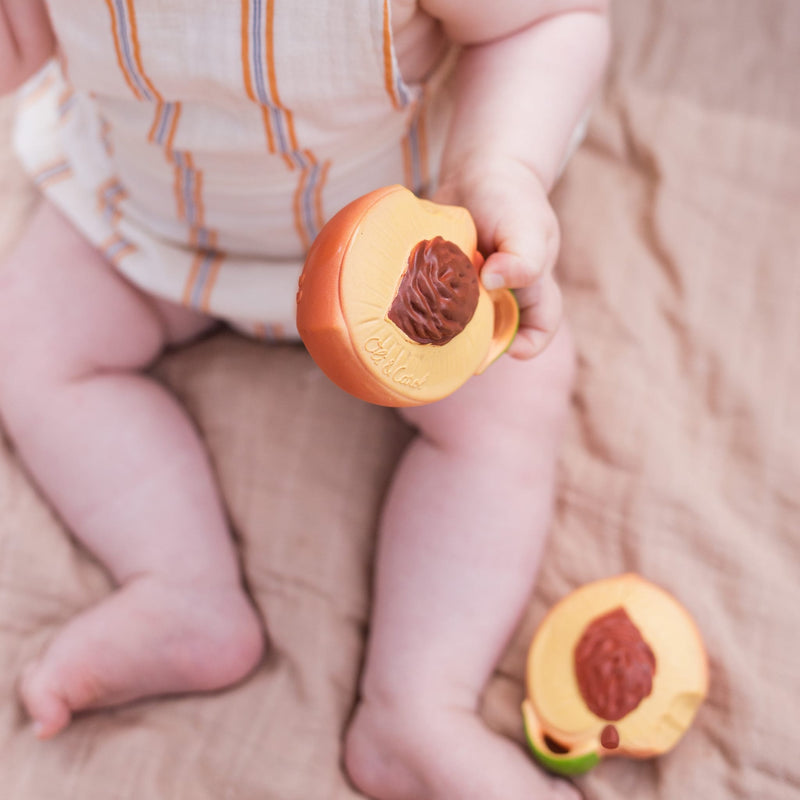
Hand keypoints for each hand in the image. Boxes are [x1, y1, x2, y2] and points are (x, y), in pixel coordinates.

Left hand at [432, 155, 561, 359]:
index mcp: (531, 290)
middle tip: (449, 336)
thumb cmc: (512, 201)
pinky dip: (417, 301)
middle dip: (470, 342)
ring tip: (423, 314)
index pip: (539, 327)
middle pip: (490, 335)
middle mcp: (500, 299)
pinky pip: (428, 302)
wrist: (478, 175)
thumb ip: (522, 258)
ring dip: (439, 324)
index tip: (508, 347)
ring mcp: (468, 294)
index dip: (527, 344)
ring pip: (455, 324)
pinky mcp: (439, 284)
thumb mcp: (527, 225)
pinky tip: (404, 295)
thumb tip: (492, 281)